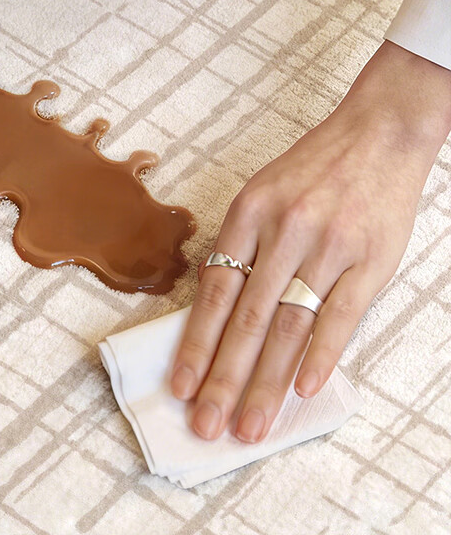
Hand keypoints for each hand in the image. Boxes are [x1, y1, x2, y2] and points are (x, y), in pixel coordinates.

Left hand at [171, 41, 450, 442]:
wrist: (378, 134)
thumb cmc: (312, 169)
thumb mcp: (260, 194)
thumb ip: (241, 248)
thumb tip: (216, 311)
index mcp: (248, 214)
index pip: (214, 292)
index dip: (195, 343)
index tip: (181, 386)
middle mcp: (284, 232)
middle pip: (247, 319)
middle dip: (224, 378)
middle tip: (207, 425)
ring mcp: (329, 247)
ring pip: (291, 327)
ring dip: (267, 382)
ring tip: (250, 425)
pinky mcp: (370, 260)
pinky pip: (342, 316)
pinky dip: (322, 356)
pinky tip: (302, 391)